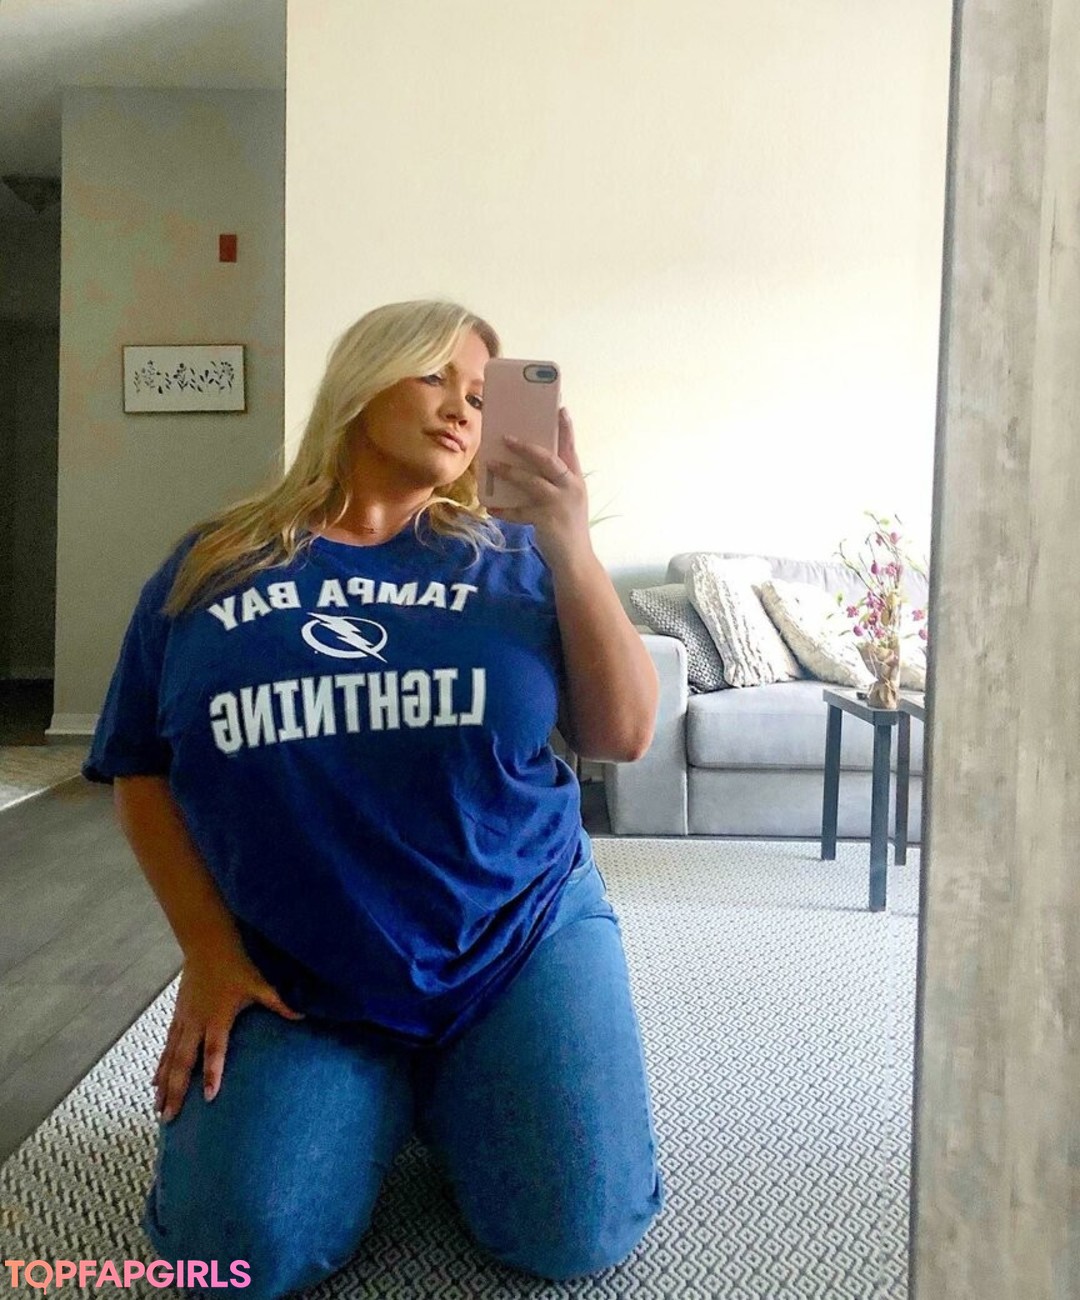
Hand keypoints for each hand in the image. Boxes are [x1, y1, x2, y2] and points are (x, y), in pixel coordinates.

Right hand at [152, 937, 303, 1122]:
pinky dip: (161, 1065)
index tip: (209, 1097)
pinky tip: (155, 1081)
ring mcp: (184, 1019)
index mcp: (217, 1017)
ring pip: (170, 1057)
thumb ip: (278, 1001)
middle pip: (183, 1062)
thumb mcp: (259, 981)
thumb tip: (303, 1015)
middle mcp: (196, 1022)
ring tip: (158, 1108)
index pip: (214, 1051)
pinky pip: (167, 1045)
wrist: (207, 941)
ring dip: (164, 1083)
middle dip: (176, 1091)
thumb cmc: (236, 962)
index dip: (213, 1073)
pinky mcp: (178, 1015)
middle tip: (169, 1117)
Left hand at [487, 407, 591, 569]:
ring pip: (531, 481)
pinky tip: (490, 507)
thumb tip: (524, 468)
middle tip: (506, 437)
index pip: (571, 449)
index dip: (566, 428)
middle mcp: (570, 488)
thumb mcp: (567, 502)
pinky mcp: (546, 520)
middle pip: (549, 459)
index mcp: (576, 480)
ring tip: (491, 464)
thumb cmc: (567, 528)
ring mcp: (559, 504)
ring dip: (509, 472)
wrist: (575, 561)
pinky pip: (518, 511)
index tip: (559, 408)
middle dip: (526, 447)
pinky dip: (503, 509)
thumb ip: (553, 485)